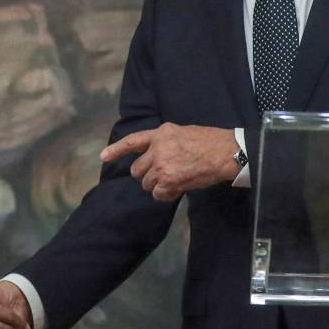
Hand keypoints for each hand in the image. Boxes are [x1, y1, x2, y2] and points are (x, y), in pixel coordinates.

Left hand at [100, 123, 239, 200]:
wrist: (225, 152)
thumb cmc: (208, 142)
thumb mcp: (181, 133)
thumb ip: (164, 142)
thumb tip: (155, 157)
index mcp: (160, 134)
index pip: (132, 141)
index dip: (116, 150)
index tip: (103, 157)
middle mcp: (157, 149)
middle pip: (138, 170)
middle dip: (148, 174)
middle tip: (164, 174)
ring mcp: (161, 166)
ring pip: (147, 184)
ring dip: (158, 185)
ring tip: (175, 179)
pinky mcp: (169, 181)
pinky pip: (158, 195)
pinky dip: (166, 195)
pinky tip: (178, 188)